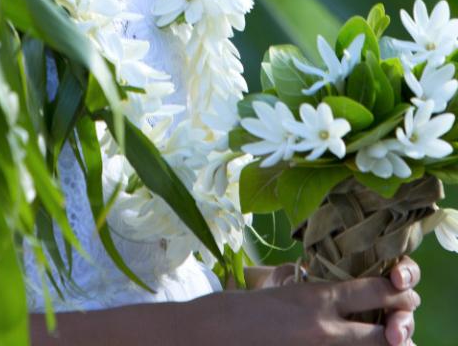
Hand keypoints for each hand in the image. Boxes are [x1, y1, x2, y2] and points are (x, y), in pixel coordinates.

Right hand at [238, 257, 420, 344]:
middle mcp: (326, 329)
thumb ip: (322, 293)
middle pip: (384, 333)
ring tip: (395, 337)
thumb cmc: (254, 307)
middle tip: (405, 322)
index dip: (396, 292)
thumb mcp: (292, 290)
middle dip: (401, 326)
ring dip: (387, 344)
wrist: (223, 332)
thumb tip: (351, 297)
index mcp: (319, 298)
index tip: (403, 289)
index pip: (374, 291)